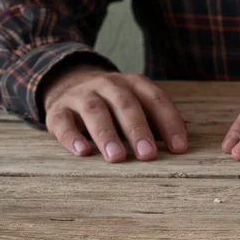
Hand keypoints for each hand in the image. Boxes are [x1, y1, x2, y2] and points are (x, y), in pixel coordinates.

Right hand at [40, 62, 187, 162]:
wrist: (69, 82)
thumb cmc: (114, 103)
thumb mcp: (137, 103)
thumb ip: (157, 120)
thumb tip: (181, 143)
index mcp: (134, 83)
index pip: (156, 100)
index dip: (169, 123)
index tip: (179, 148)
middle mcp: (109, 85)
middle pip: (126, 104)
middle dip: (138, 130)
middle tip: (148, 155)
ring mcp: (82, 95)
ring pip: (95, 111)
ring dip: (107, 134)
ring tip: (117, 157)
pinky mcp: (58, 110)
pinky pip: (63, 122)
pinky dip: (72, 137)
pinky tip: (82, 152)